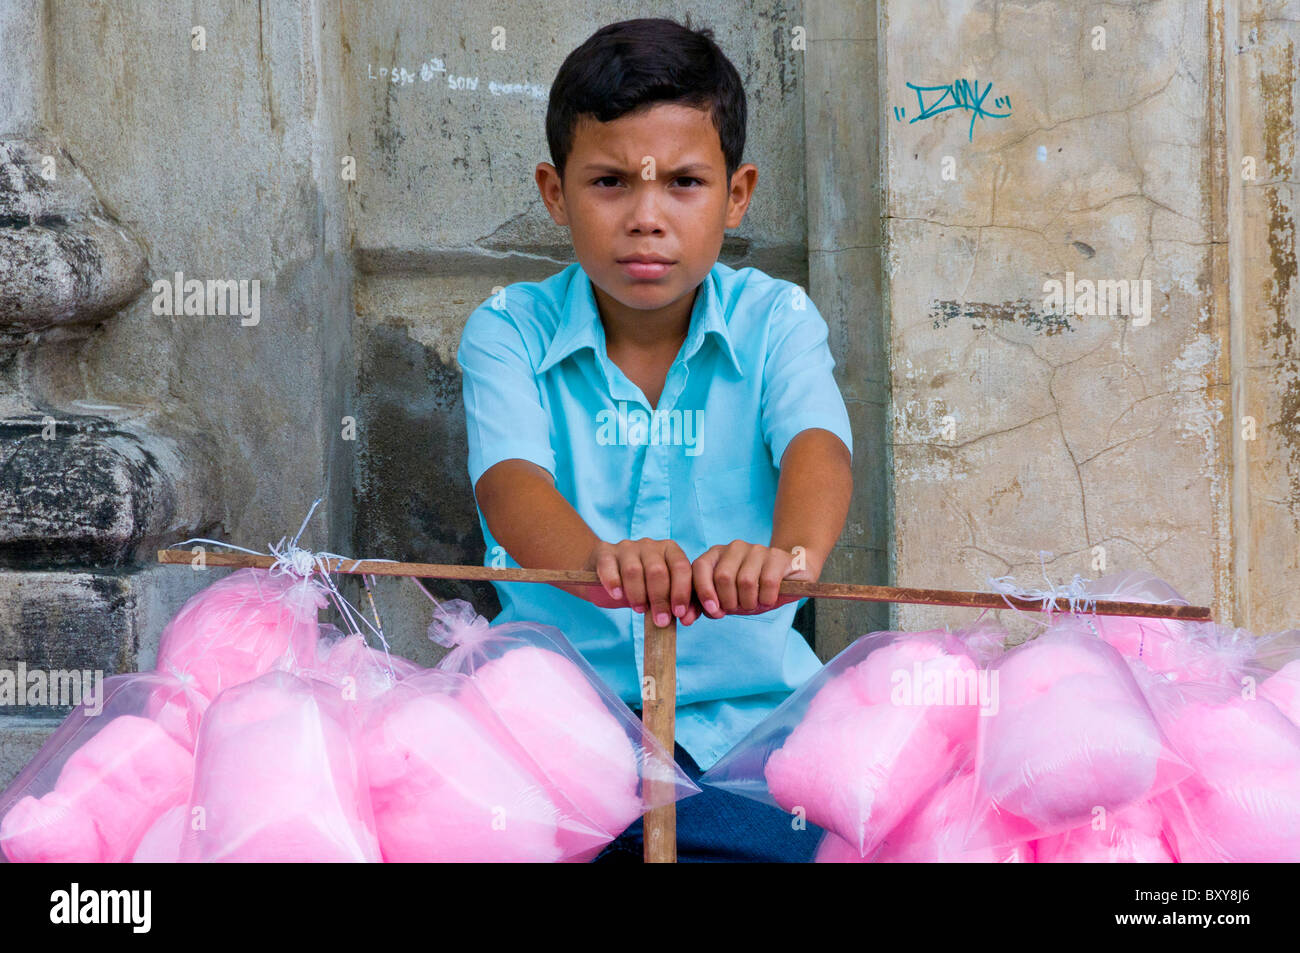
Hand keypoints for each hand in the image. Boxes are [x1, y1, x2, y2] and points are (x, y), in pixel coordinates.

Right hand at [582, 538, 704, 625]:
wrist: (607, 575)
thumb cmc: (642, 586)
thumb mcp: (661, 593)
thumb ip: (675, 604)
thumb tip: (687, 619)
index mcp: (669, 550)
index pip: (681, 567)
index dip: (681, 591)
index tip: (679, 613)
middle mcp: (649, 545)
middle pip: (657, 571)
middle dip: (660, 599)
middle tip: (660, 620)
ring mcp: (626, 547)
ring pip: (634, 570)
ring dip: (638, 594)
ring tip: (640, 609)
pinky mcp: (604, 553)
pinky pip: (609, 566)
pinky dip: (614, 582)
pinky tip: (617, 595)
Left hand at [692, 541, 809, 618]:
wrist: (789, 577)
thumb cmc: (753, 590)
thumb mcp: (728, 600)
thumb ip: (706, 607)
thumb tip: (685, 618)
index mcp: (716, 554)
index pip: (699, 567)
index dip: (704, 592)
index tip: (713, 612)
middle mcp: (735, 547)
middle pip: (723, 577)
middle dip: (730, 601)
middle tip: (739, 608)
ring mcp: (757, 549)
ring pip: (746, 581)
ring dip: (750, 602)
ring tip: (755, 603)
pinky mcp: (777, 556)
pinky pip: (768, 583)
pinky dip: (767, 598)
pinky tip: (769, 599)